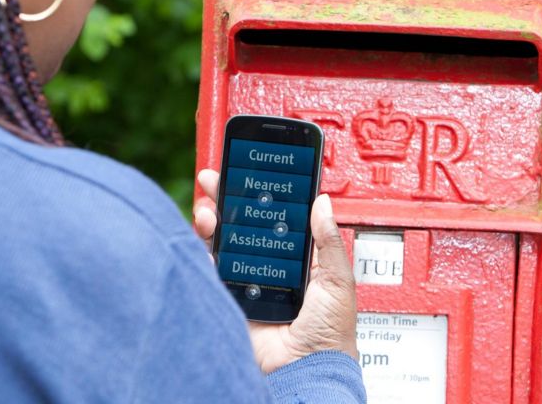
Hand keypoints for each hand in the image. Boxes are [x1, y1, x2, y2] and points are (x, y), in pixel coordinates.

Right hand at [194, 169, 358, 372]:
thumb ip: (327, 241)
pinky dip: (204, 253)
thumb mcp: (338, 280)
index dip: (261, 194)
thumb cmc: (330, 335)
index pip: (277, 217)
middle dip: (227, 199)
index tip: (250, 171)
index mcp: (299, 258)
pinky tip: (205, 241)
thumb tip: (323, 201)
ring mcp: (248, 280)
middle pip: (243, 223)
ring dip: (212, 221)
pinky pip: (212, 270)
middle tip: (216, 180)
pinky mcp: (230, 298)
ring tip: (209, 211)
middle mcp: (271, 265)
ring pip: (223, 242)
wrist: (305, 370)